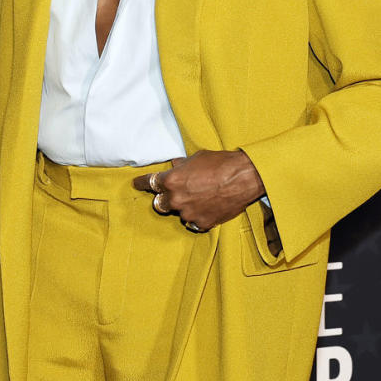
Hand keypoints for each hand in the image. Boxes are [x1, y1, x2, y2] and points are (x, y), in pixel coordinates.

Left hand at [133, 150, 264, 231]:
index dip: (141, 183)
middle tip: (176, 193)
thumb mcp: (197, 157)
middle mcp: (176, 199)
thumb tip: (175, 165)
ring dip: (185, 207)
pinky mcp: (203, 223)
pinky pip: (194, 222)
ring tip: (202, 198)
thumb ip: (182, 164)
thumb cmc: (221, 163)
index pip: (148, 183)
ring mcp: (189, 213)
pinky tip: (207, 207)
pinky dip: (198, 216)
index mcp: (171, 180)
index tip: (136, 184)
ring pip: (179, 213)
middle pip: (159, 204)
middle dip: (165, 199)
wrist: (244, 177)